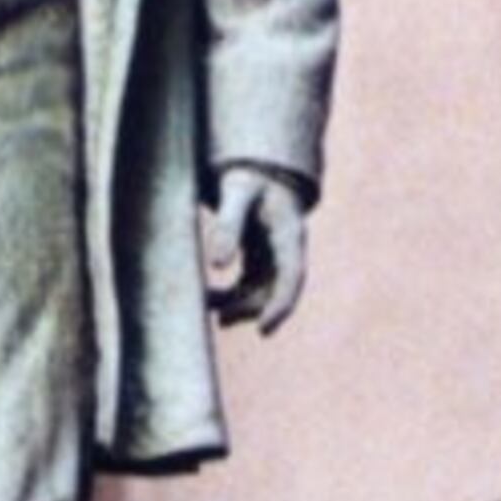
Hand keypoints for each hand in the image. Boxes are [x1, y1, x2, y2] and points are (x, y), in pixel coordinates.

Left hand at [203, 167, 310, 332]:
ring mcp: (275, 257)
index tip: (264, 330)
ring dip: (237, 305)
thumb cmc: (249, 176)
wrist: (257, 170)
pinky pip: (249, 286)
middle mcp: (288, 250)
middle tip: (221, 318)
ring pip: (261, 293)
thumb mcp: (238, 192)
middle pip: (275, 291)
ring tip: (208, 306)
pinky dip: (231, 296)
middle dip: (250, 308)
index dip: (281, 306)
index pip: (292, 276)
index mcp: (290, 233)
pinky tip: (208, 298)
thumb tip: (217, 265)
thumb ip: (228, 225)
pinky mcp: (260, 260)